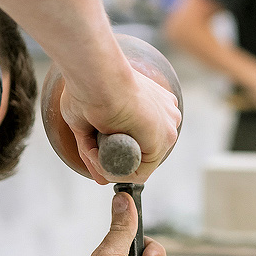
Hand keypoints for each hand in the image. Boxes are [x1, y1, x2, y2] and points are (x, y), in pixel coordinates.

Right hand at [60, 63, 181, 183]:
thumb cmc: (87, 89)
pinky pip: (139, 172)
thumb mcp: (88, 123)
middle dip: (113, 158)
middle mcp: (167, 115)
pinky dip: (115, 171)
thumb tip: (101, 181)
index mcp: (155, 104)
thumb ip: (96, 152)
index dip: (116, 149)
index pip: (141, 139)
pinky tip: (99, 156)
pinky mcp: (164, 138)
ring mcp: (168, 126)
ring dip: (111, 165)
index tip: (95, 146)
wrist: (95, 74)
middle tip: (91, 147)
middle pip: (141, 153)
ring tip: (92, 149)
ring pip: (139, 164)